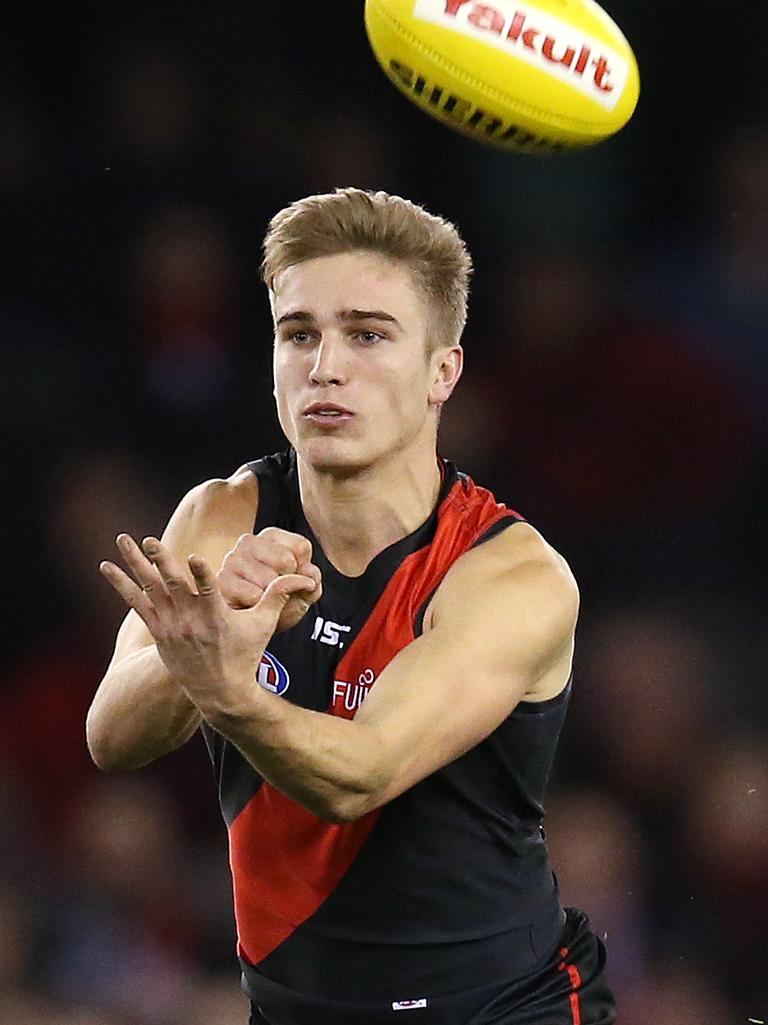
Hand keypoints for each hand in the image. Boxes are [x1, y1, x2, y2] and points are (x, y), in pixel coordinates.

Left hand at [100, 534, 315, 721]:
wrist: (221, 694)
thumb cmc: (246, 656)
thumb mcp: (265, 626)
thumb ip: (279, 596)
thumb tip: (304, 576)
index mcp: (217, 618)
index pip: (210, 593)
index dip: (203, 575)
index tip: (196, 556)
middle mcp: (190, 622)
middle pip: (173, 587)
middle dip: (162, 562)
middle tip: (149, 540)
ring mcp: (171, 627)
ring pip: (149, 590)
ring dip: (134, 564)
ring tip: (121, 540)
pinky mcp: (158, 632)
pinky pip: (136, 604)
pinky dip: (121, 585)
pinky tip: (106, 567)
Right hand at [217, 527, 321, 631]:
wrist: (252, 628)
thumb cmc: (279, 601)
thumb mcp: (305, 591)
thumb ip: (312, 579)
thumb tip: (308, 574)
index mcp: (271, 536)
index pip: (301, 547)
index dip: (304, 571)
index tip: (295, 580)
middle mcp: (249, 541)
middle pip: (286, 560)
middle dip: (288, 584)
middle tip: (278, 592)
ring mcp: (233, 559)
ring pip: (270, 579)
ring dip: (273, 598)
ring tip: (264, 600)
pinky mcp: (223, 580)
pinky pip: (254, 595)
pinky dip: (259, 607)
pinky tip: (252, 606)